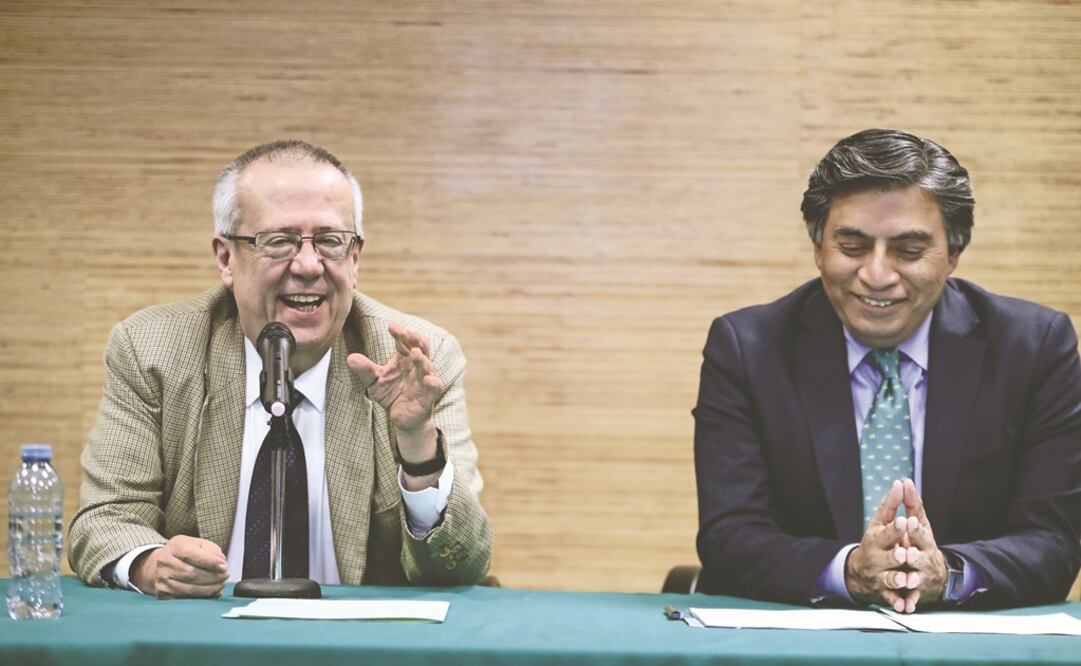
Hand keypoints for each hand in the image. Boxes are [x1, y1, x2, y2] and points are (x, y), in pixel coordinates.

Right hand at [130, 535, 228, 598]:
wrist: (164, 563)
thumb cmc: (187, 552)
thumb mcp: (199, 544)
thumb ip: (212, 551)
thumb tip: (221, 563)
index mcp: (175, 546)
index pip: (191, 554)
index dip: (209, 562)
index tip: (224, 566)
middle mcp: (164, 562)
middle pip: (190, 573)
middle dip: (212, 577)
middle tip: (226, 576)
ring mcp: (161, 579)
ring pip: (188, 589)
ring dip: (209, 589)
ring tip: (221, 584)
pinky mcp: (163, 594)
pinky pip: (184, 599)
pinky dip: (201, 597)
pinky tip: (212, 592)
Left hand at [347, 324, 442, 464]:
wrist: (403, 418)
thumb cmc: (391, 394)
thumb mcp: (374, 382)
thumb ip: (365, 370)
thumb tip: (350, 358)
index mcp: (404, 358)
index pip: (404, 341)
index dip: (399, 333)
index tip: (391, 326)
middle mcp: (417, 366)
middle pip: (421, 347)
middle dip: (416, 339)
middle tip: (409, 332)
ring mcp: (424, 379)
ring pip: (427, 365)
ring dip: (422, 358)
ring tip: (414, 352)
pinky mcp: (429, 395)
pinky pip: (435, 387)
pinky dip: (433, 382)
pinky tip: (428, 379)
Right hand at [845, 480, 917, 611]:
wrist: (859, 573)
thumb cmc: (875, 543)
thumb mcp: (879, 523)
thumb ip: (891, 504)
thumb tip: (901, 482)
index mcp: (876, 539)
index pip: (887, 532)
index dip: (896, 528)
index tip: (905, 522)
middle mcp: (877, 558)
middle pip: (888, 557)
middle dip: (897, 555)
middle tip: (906, 552)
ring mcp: (880, 576)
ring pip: (891, 580)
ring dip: (899, 580)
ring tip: (910, 579)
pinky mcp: (885, 593)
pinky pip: (892, 600)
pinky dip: (900, 604)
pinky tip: (906, 607)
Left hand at [891, 478, 948, 609]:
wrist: (933, 574)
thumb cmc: (920, 543)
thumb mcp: (919, 524)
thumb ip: (911, 504)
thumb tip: (904, 480)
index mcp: (924, 541)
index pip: (920, 533)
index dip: (913, 528)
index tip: (907, 522)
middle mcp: (925, 559)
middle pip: (920, 557)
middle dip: (913, 555)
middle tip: (905, 552)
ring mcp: (921, 577)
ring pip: (916, 579)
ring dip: (911, 579)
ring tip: (905, 579)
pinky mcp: (916, 593)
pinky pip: (912, 600)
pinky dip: (907, 604)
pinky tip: (903, 607)